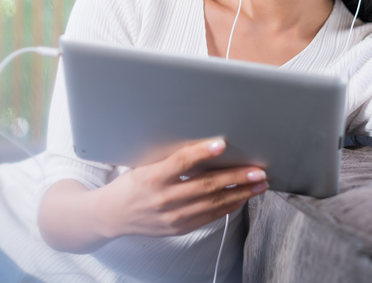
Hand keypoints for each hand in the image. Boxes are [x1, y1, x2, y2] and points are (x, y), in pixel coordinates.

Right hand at [96, 138, 267, 238]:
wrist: (113, 215)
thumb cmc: (131, 184)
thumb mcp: (144, 166)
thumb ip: (171, 161)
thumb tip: (205, 148)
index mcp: (152, 177)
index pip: (181, 161)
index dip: (202, 152)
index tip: (222, 143)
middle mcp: (163, 198)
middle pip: (206, 185)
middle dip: (236, 177)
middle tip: (258, 170)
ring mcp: (172, 216)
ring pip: (213, 203)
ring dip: (240, 193)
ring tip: (258, 184)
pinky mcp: (179, 228)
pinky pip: (209, 217)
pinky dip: (228, 206)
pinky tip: (242, 198)